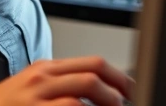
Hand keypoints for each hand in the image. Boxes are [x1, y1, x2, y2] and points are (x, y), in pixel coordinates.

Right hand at [0, 57, 134, 105]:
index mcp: (46, 69)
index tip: (131, 91)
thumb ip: (62, 84)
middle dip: (118, 94)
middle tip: (126, 104)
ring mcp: (34, 99)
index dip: (119, 77)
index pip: (93, 64)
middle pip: (92, 77)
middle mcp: (41, 80)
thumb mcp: (33, 87)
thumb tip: (98, 91)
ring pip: (81, 96)